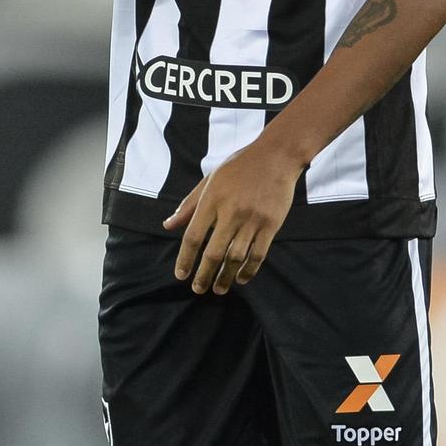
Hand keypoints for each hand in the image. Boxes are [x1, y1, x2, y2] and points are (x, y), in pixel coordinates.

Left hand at [164, 137, 303, 294]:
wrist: (276, 156)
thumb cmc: (239, 166)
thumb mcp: (210, 180)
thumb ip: (189, 204)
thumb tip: (168, 226)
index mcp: (212, 199)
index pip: (193, 236)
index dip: (185, 259)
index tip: (181, 275)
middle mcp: (231, 211)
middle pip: (213, 252)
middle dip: (204, 275)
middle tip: (198, 289)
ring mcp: (253, 219)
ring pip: (236, 257)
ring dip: (225, 277)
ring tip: (219, 289)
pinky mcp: (271, 224)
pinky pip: (258, 254)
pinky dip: (249, 270)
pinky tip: (241, 278)